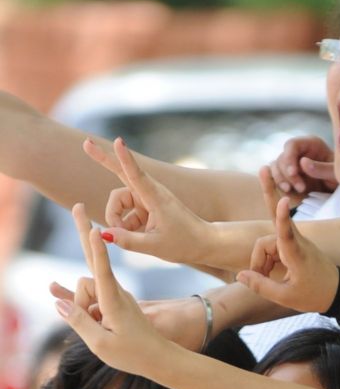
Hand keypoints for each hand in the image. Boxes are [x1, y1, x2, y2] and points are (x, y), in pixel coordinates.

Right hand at [53, 203, 171, 374]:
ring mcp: (113, 296)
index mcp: (115, 301)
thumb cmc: (134, 355)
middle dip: (84, 238)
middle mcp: (115, 293)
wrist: (160, 359)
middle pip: (89, 271)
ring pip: (86, 293)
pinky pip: (88, 299)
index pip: (103, 270)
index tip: (98, 228)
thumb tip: (60, 303)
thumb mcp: (103, 345)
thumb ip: (80, 322)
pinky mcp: (110, 303)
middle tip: (77, 206)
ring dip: (84, 312)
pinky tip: (54, 290)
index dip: (98, 249)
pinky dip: (76, 301)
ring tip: (103, 331)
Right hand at [83, 137, 208, 264]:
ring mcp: (147, 199)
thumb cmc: (185, 243)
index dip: (125, 158)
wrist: (204, 243)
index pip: (136, 175)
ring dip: (117, 219)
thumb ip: (128, 240)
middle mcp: (150, 193)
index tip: (118, 141)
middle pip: (120, 178)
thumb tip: (103, 233)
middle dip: (104, 162)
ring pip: (118, 203)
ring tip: (133, 236)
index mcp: (156, 198)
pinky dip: (125, 225)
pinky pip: (125, 213)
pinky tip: (139, 236)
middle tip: (86, 143)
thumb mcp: (155, 246)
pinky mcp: (146, 207)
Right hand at [236, 183, 338, 313]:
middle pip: (269, 230)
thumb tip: (240, 274)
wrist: (338, 292)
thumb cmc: (315, 295)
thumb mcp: (286, 297)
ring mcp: (296, 240)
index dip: (283, 217)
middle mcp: (297, 242)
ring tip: (266, 279)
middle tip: (263, 178)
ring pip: (267, 243)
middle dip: (266, 211)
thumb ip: (261, 285)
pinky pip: (273, 245)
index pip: (287, 233)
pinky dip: (267, 259)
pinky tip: (267, 273)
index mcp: (297, 255)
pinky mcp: (294, 243)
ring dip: (262, 261)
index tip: (285, 200)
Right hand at [268, 136, 337, 195]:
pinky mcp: (288, 174)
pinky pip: (276, 176)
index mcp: (311, 144)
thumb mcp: (336, 173)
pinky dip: (279, 183)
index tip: (293, 173)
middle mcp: (299, 151)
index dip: (289, 158)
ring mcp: (292, 162)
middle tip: (301, 188)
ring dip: (281, 179)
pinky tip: (288, 191)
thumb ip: (322, 168)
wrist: (339, 188)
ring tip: (292, 190)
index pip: (292, 145)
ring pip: (276, 166)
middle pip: (282, 157)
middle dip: (287, 174)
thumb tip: (302, 162)